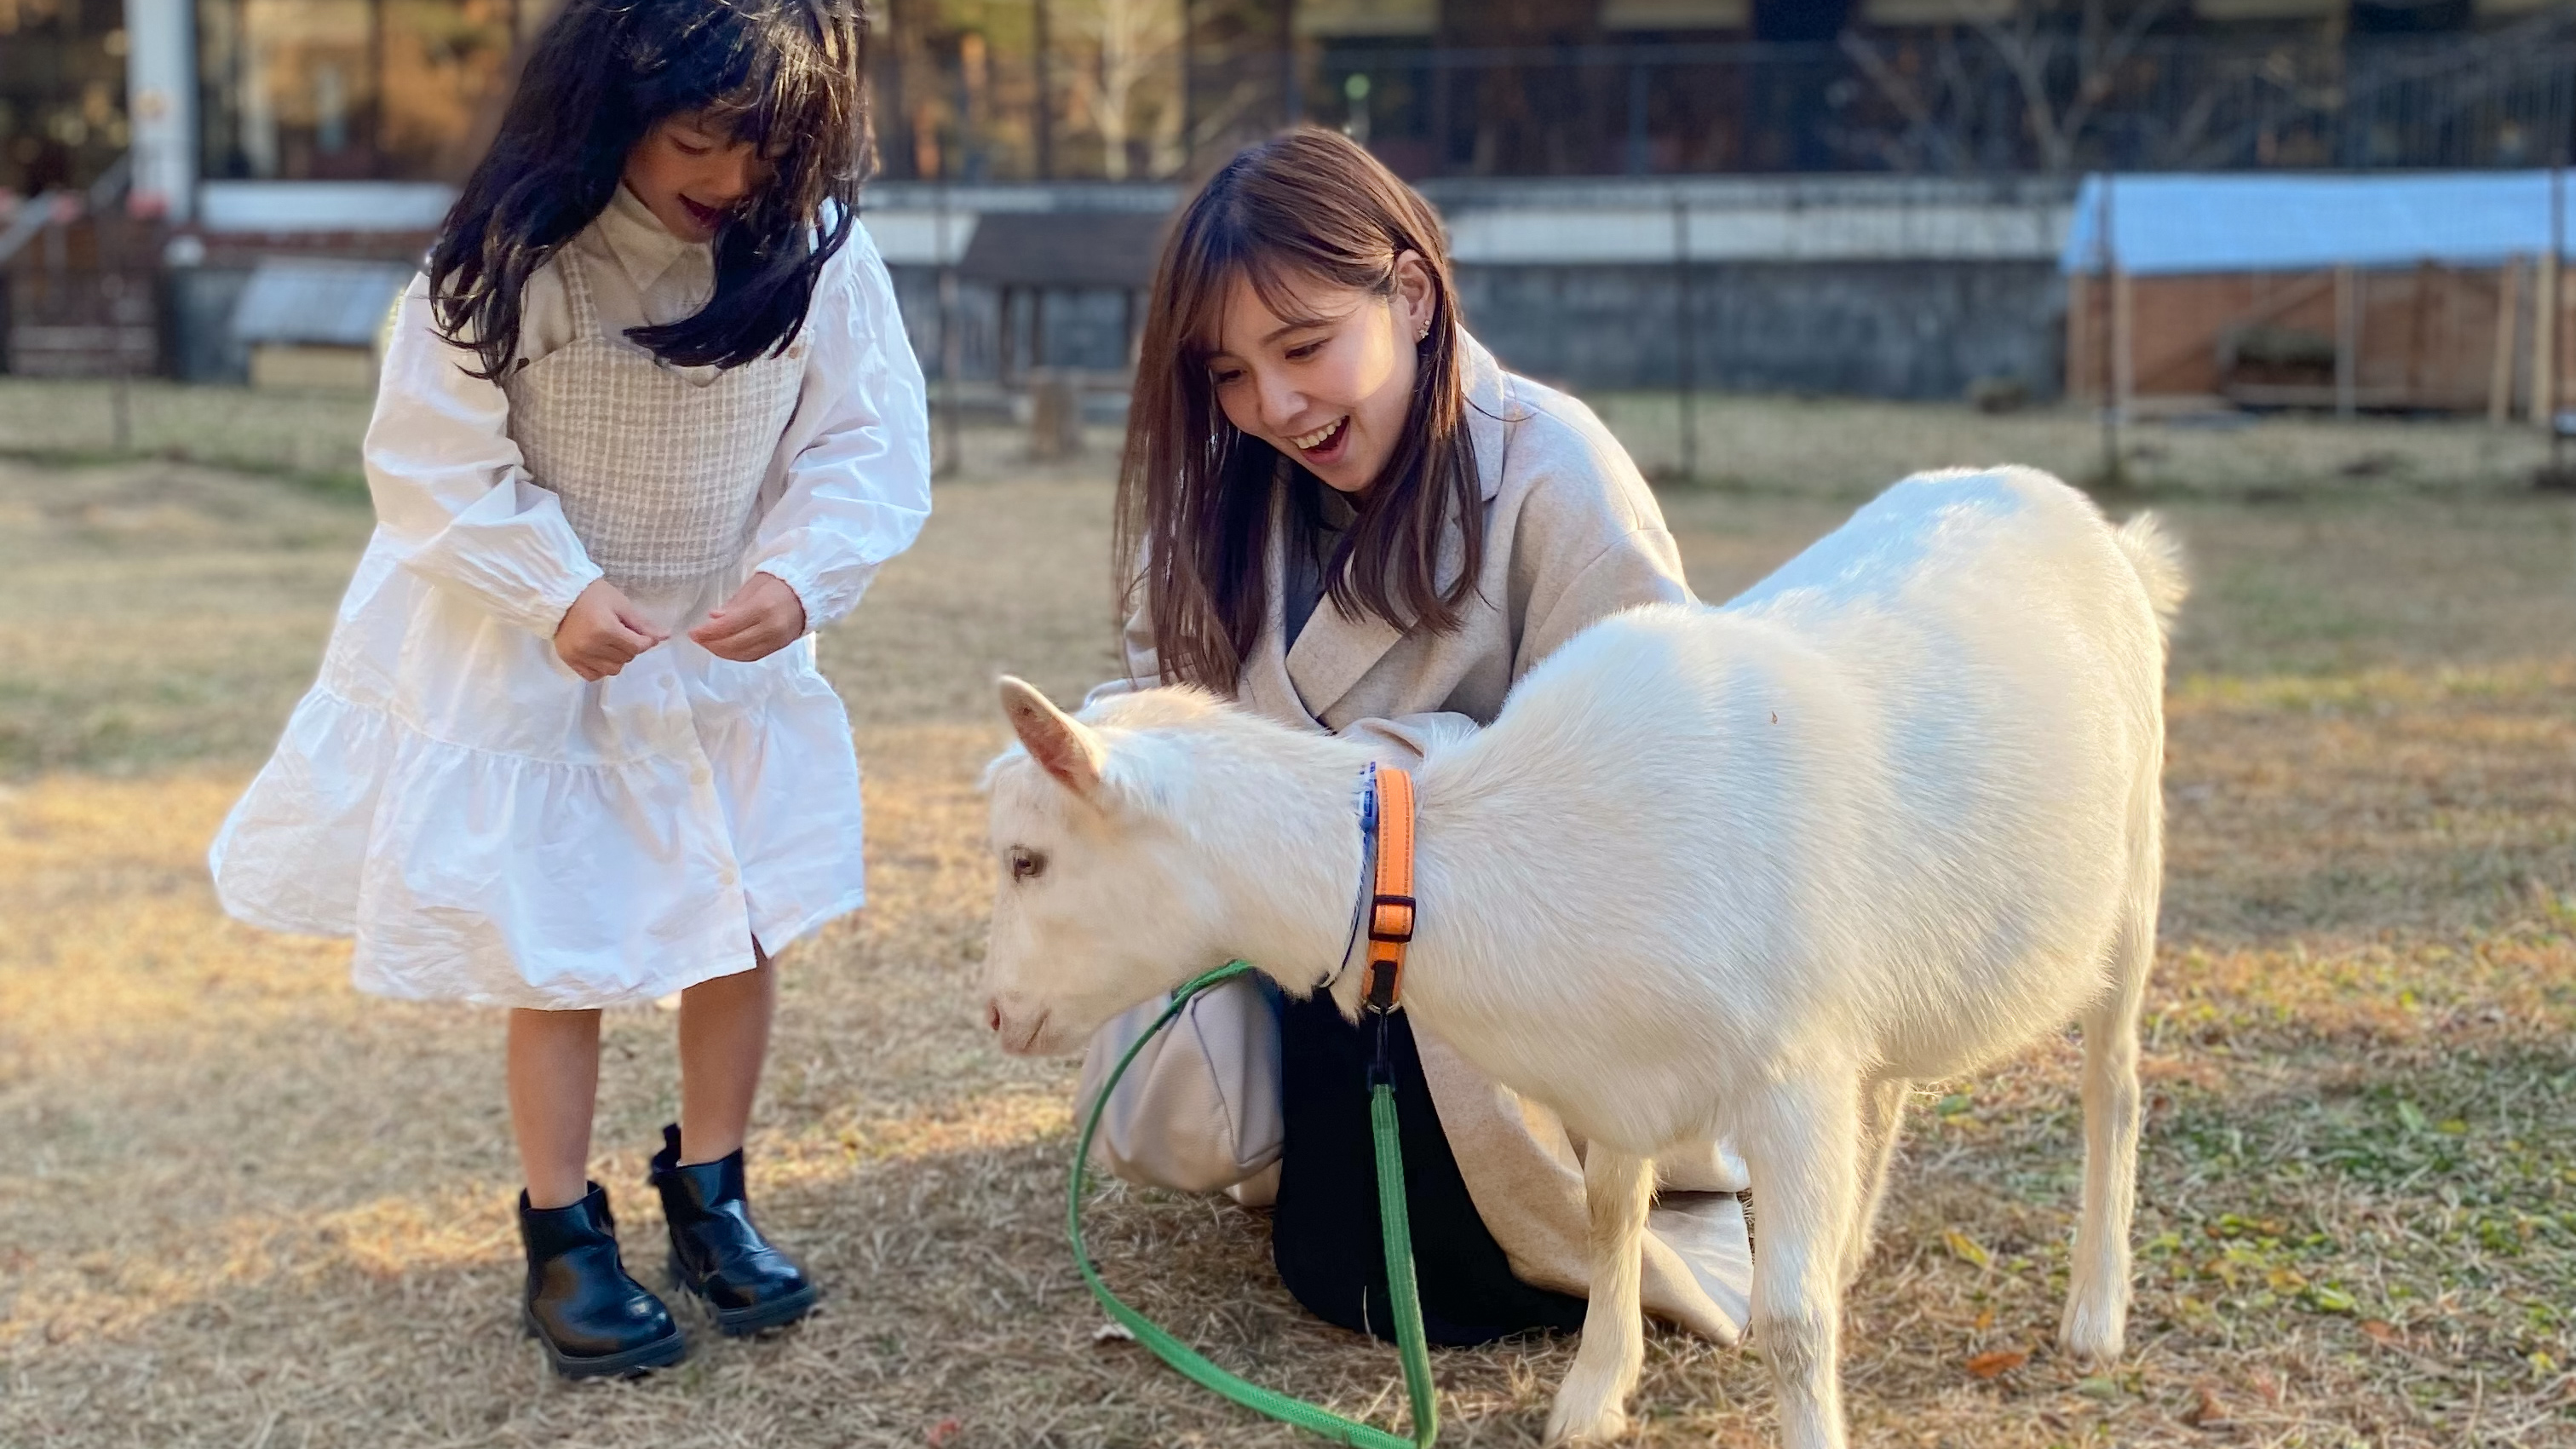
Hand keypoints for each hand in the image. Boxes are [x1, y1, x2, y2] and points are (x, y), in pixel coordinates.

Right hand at [553, 580, 665, 680]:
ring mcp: (578, 655)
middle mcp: (590, 645)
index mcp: (605, 629)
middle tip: (621, 633)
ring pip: (612, 670)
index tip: (641, 634)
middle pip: (626, 658)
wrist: (559, 596)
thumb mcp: (620, 604)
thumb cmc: (593, 595)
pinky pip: (594, 675)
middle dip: (630, 647)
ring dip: (617, 659)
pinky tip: (599, 653)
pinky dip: (601, 667)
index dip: (645, 641)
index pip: (637, 647)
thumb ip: (642, 624)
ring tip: (610, 643)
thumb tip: (665, 636)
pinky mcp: (569, 660)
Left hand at [689, 573, 807, 661]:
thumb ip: (733, 605)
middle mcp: (770, 628)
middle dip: (711, 643)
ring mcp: (776, 641)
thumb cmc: (779, 583)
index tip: (692, 632)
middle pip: (733, 644)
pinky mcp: (779, 648)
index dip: (707, 632)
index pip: (728, 626)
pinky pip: (753, 656)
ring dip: (722, 652)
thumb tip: (713, 619)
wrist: (810, 592)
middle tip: (697, 639)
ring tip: (708, 644)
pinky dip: (736, 655)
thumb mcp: (754, 585)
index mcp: (762, 608)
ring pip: (742, 654)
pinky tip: (725, 650)